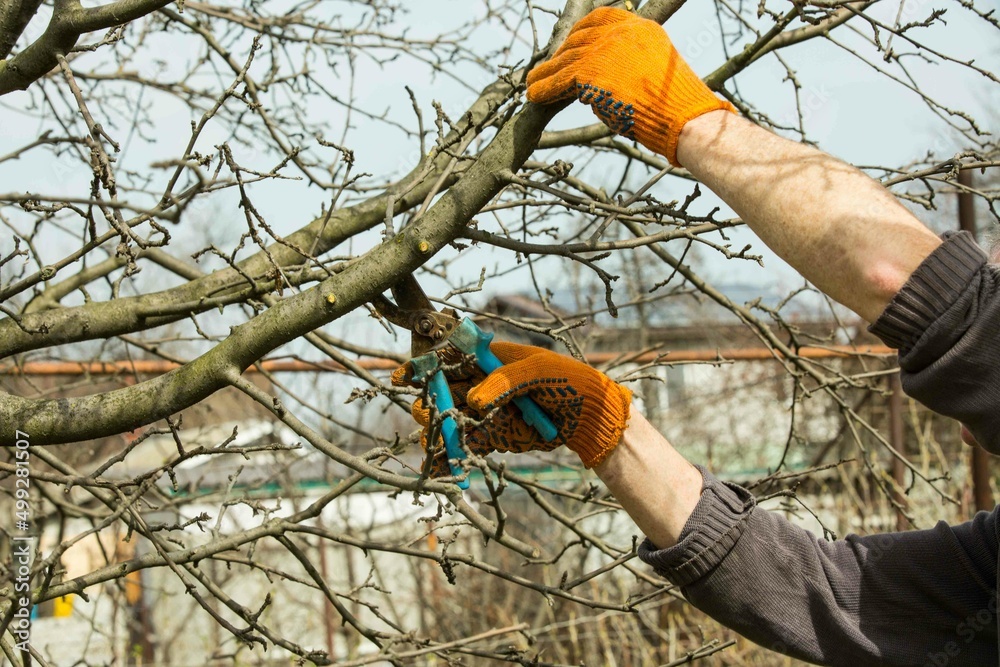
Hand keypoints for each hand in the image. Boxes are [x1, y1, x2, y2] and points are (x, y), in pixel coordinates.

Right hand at [392, 342, 631, 474]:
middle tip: (428, 413)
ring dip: (437, 431)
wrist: (592, 418)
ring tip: (434, 443)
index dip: (423, 366)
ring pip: (450, 419)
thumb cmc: (570, 381)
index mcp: (490, 358)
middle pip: (442, 390)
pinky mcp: (494, 436)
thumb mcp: (540, 371)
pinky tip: (441, 465)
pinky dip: (452, 454)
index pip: (449, 357)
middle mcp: (482, 383)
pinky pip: (467, 444)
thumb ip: (505, 380)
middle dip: (429, 402)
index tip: (403, 378)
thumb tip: (474, 400)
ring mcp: (486, 411)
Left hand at [526, 7, 734, 165]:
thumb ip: (630, 65)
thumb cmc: (675, 105)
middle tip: (550, 66)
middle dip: (562, 53)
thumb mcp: (655, 70)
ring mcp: (604, 50)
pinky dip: (544, 88)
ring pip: (566, 59)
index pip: (602, 17)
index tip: (571, 41)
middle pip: (580, 38)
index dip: (581, 30)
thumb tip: (602, 80)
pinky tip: (534, 94)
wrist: (680, 116)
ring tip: (533, 82)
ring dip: (547, 72)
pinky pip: (559, 79)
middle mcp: (620, 33)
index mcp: (640, 27)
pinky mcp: (589, 71)